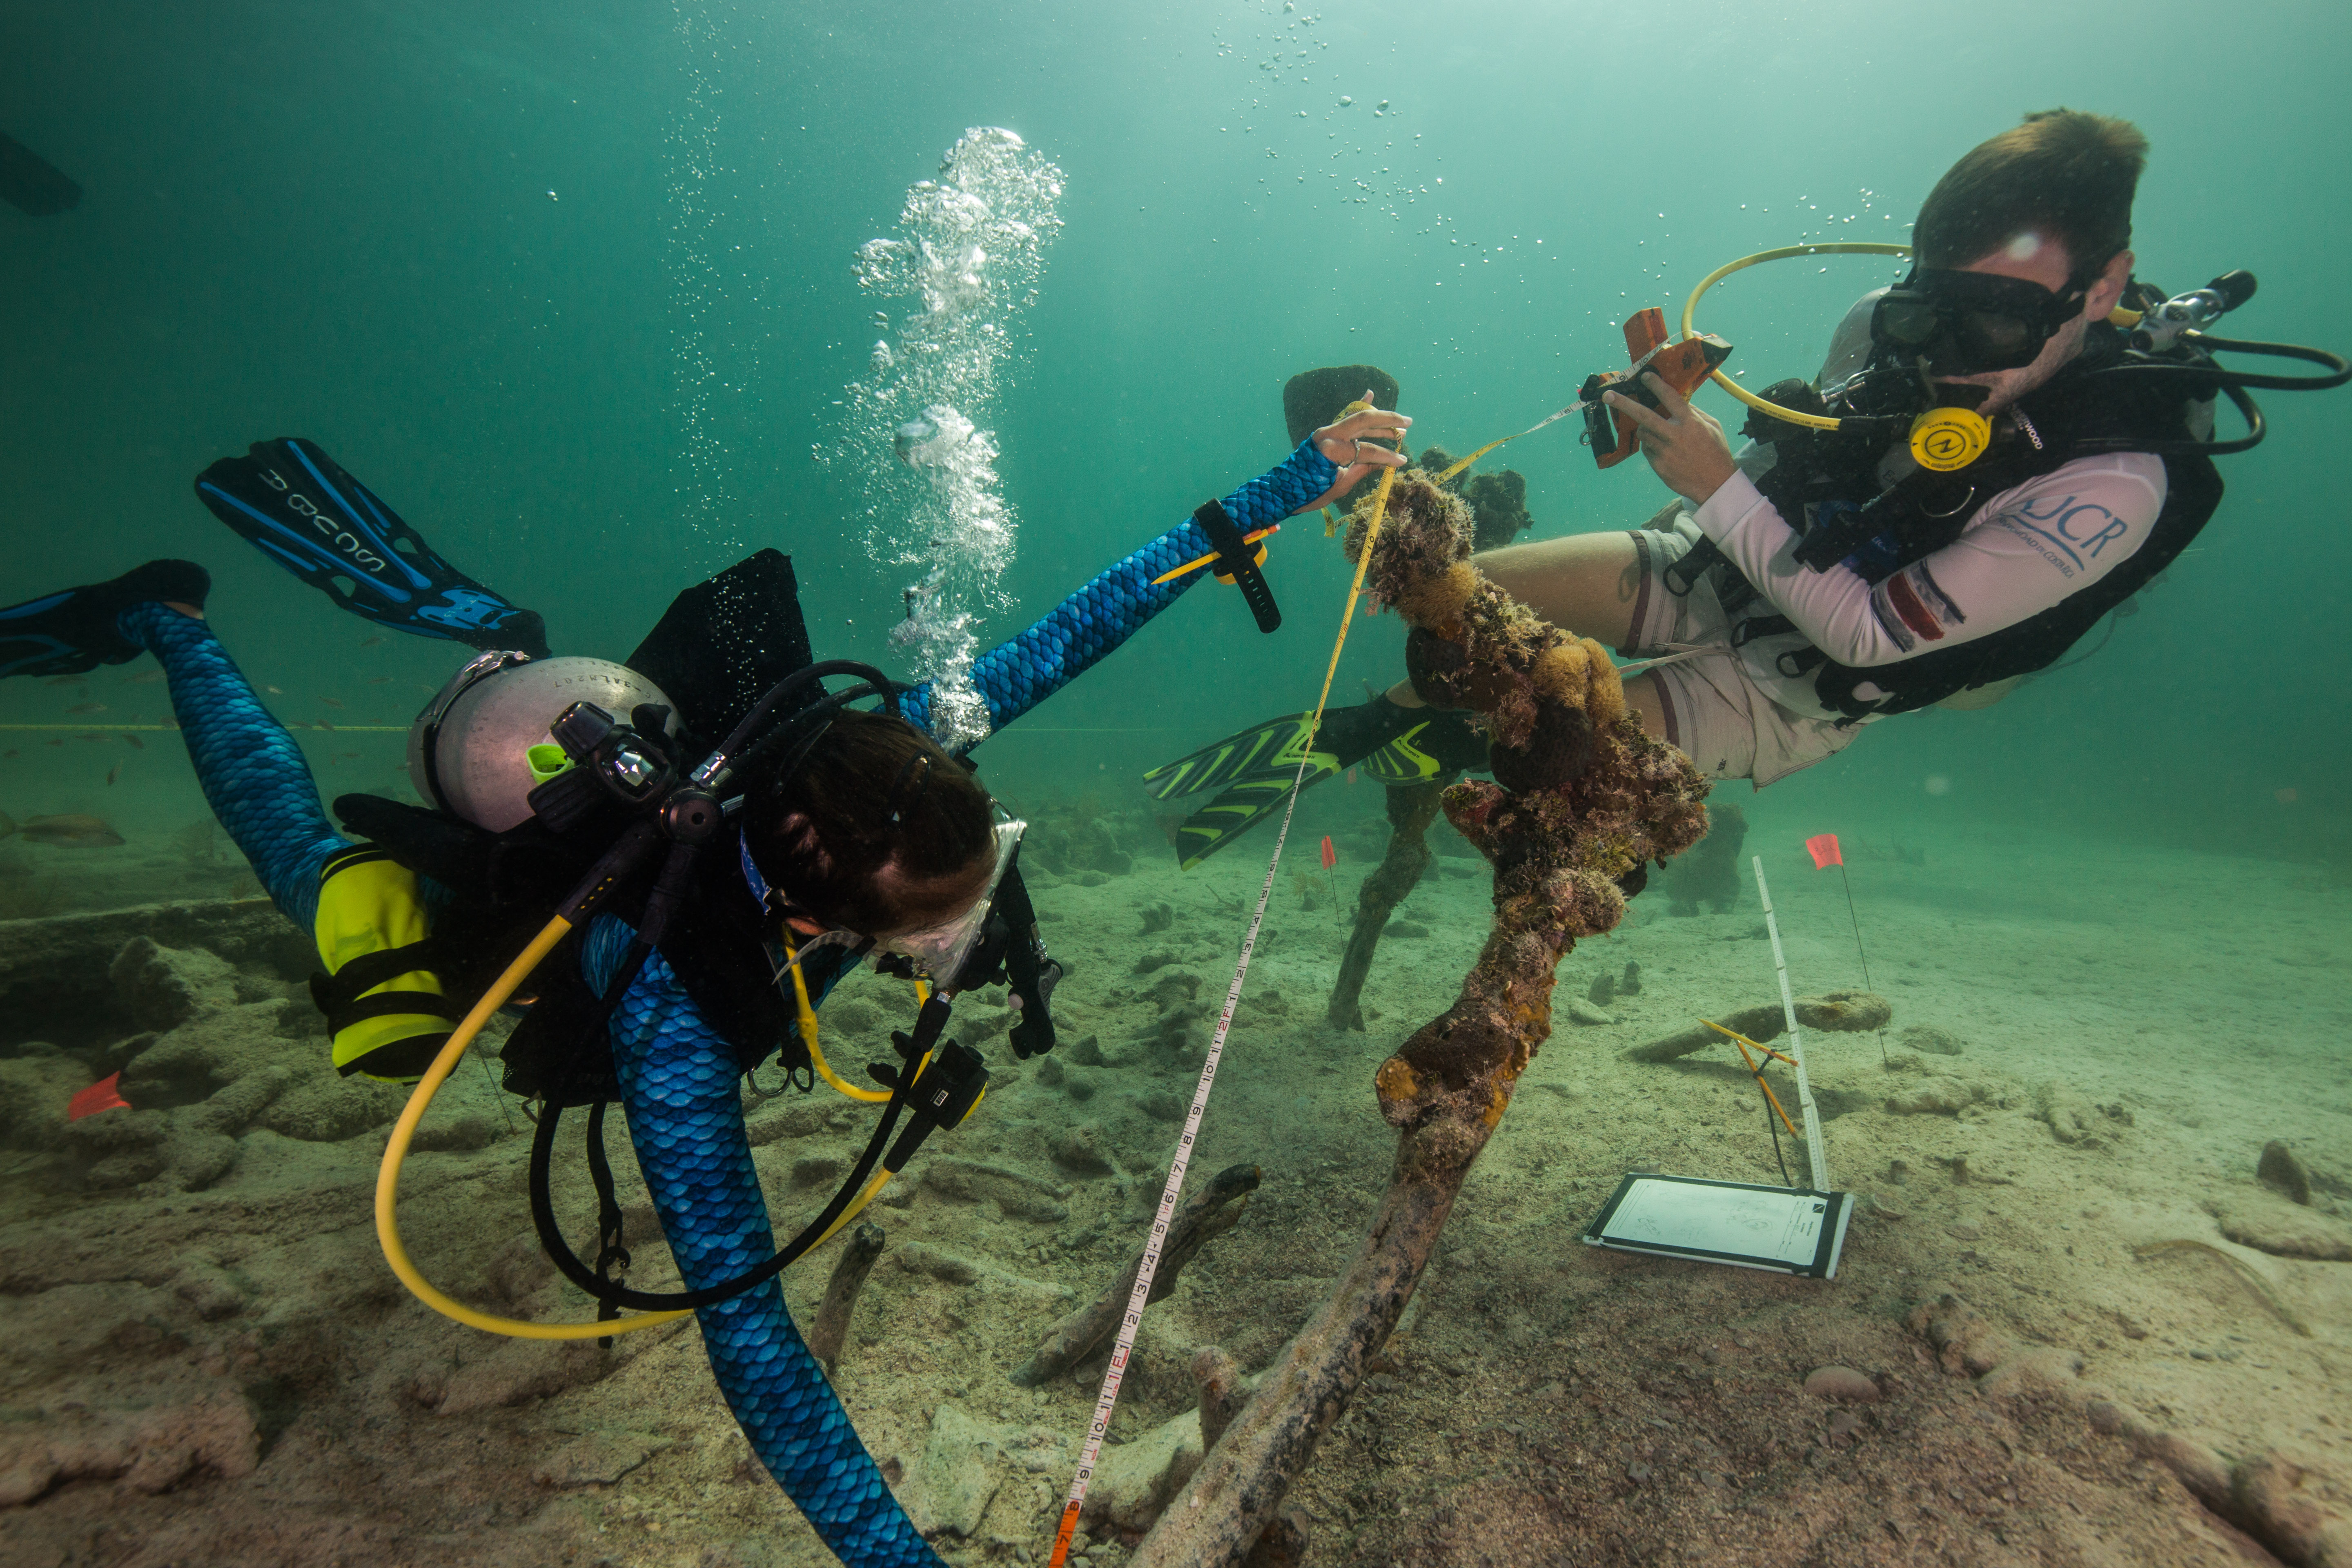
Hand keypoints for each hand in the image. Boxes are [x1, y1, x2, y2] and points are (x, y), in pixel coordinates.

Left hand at [1302, 397, 1412, 512]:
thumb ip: (1363, 470)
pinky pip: (1346, 418)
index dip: (1387, 457)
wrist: (1283, 490)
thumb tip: (1387, 463)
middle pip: (1365, 420)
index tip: (1402, 461)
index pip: (1368, 450)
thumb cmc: (1310, 493)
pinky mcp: (1325, 432)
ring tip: (1401, 427)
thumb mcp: (1340, 485)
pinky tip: (1370, 394)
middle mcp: (1329, 434)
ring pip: (1358, 419)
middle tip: (1409, 423)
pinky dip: (1359, 407)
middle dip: (1389, 420)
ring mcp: (1326, 430)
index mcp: (1332, 449)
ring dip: (1380, 422)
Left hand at [1603, 372, 1736, 506]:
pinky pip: (1647, 450)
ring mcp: (1665, 451)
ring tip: (1658, 432)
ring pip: (1643, 433)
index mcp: (1690, 422)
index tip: (1644, 377)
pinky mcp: (1659, 465)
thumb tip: (1678, 401)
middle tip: (1607, 395)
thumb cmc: (1716, 452)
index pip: (1669, 397)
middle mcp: (1675, 435)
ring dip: (1645, 429)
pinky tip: (1664, 450)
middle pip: (1643, 415)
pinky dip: (1651, 446)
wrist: (1715, 484)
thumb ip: (1694, 412)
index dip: (1655, 384)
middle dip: (1624, 403)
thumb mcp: (1712, 426)